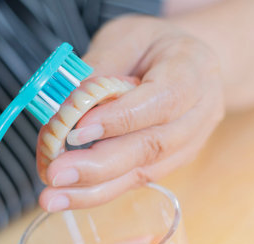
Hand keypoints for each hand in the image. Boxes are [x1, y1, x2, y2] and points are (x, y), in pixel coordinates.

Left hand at [38, 16, 223, 210]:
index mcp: (193, 70)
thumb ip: (100, 68)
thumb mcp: (126, 36)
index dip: (120, 119)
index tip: (76, 131)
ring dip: (96, 188)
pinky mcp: (173, 161)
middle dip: (100, 165)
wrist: (191, 65)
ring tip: (54, 196)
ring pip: (145, 171)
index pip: (162, 100)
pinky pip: (138, 179)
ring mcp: (190, 143)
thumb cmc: (156, 46)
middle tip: (56, 174)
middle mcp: (199, 113)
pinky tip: (71, 194)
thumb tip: (65, 108)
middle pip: (153, 145)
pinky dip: (101, 190)